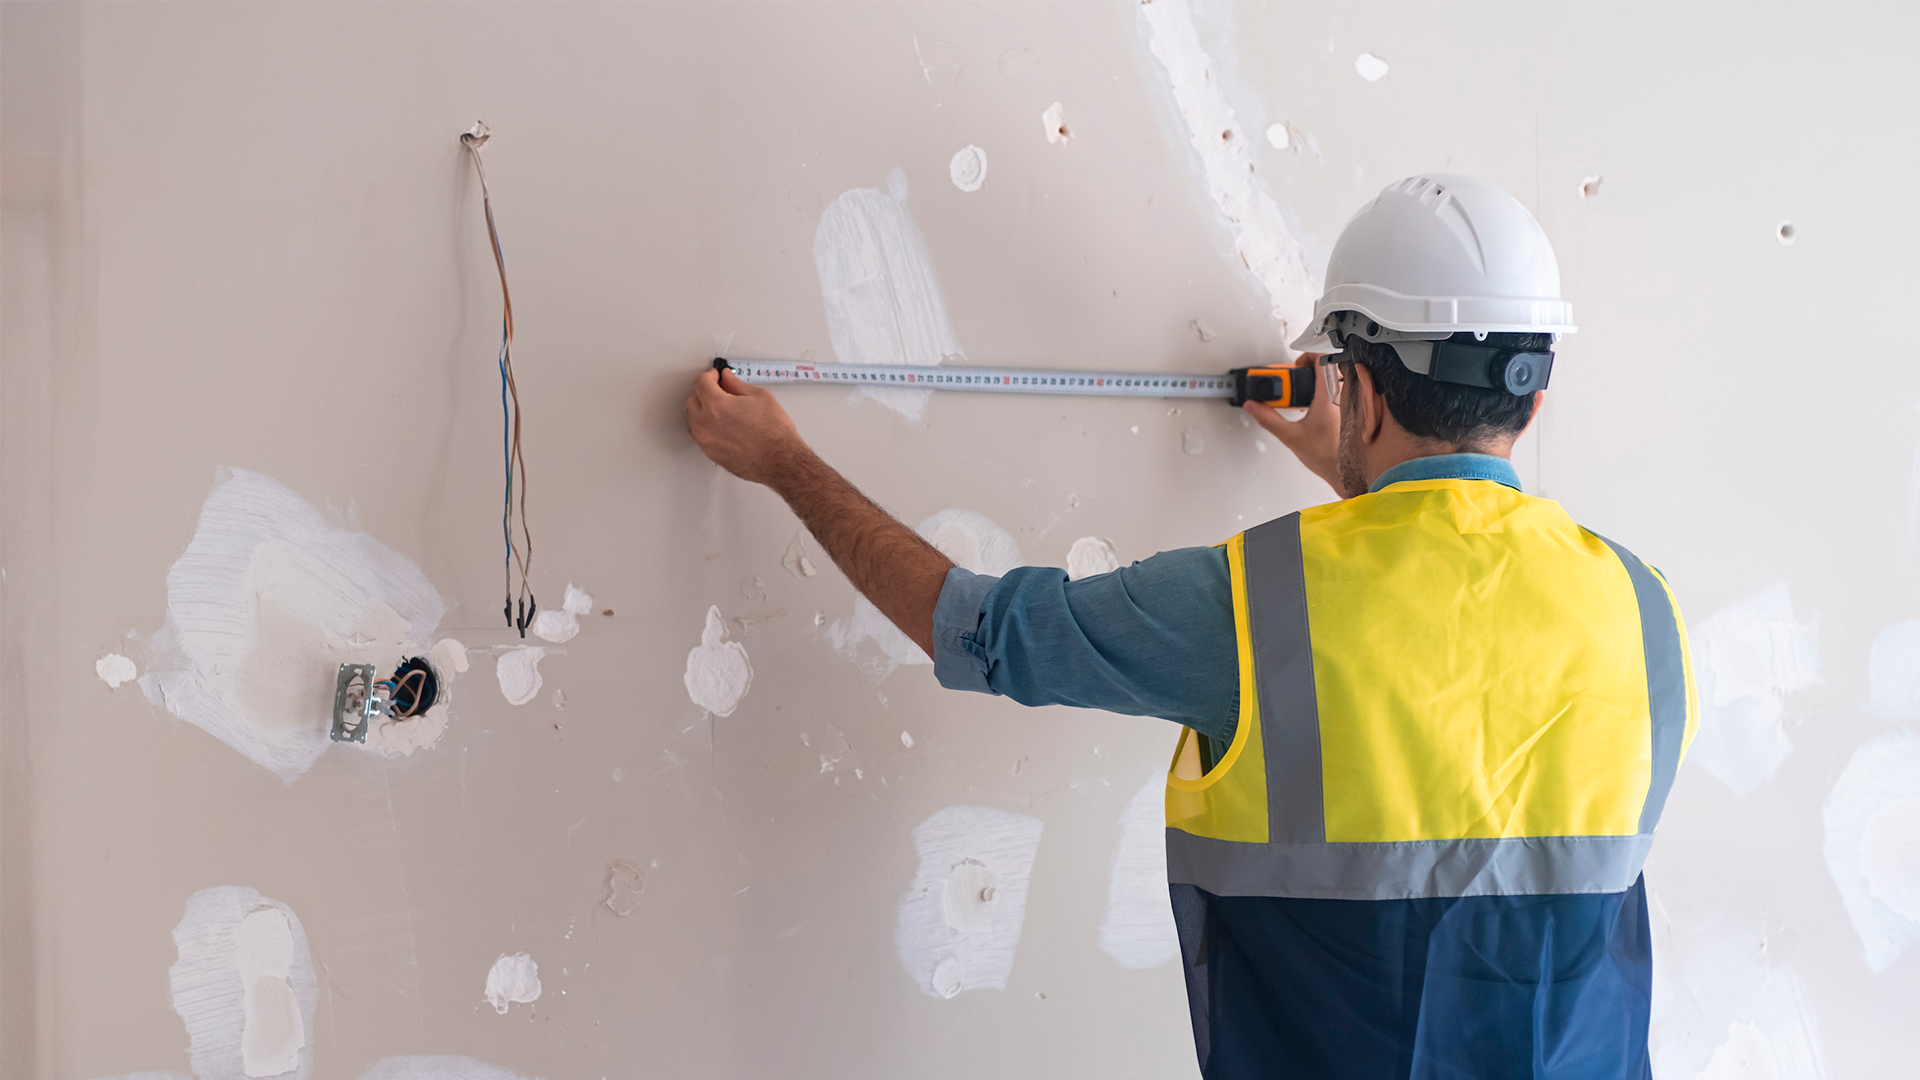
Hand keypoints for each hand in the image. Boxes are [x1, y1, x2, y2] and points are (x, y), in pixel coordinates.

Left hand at [685, 367, 808, 486]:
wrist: (780, 460)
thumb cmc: (775, 433)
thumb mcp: (760, 397)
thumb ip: (737, 385)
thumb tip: (727, 379)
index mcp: (717, 406)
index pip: (701, 383)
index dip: (709, 375)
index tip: (716, 376)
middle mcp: (705, 424)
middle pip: (692, 400)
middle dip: (703, 392)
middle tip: (718, 390)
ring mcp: (706, 442)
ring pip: (693, 420)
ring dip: (702, 410)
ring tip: (721, 408)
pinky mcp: (710, 454)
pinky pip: (700, 435)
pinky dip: (707, 426)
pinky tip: (722, 424)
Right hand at [1244, 356, 1342, 493]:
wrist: (1345, 472)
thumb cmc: (1328, 457)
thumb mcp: (1291, 436)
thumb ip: (1269, 419)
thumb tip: (1254, 406)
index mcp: (1328, 396)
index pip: (1322, 359)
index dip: (1307, 356)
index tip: (1296, 367)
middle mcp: (1341, 396)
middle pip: (1327, 367)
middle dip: (1308, 371)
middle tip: (1295, 381)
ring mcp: (1347, 403)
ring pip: (1334, 379)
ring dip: (1317, 382)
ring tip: (1303, 395)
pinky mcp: (1349, 411)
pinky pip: (1338, 392)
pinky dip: (1324, 393)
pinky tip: (1313, 408)